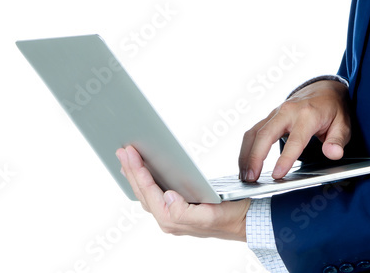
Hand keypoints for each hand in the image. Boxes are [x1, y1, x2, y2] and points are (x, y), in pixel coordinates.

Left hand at [116, 145, 249, 241]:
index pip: (149, 194)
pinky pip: (153, 193)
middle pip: (143, 193)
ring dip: (134, 174)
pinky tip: (139, 169)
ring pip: (145, 193)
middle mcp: (169, 220)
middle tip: (122, 149)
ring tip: (126, 156)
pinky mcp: (176, 207)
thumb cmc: (232, 216)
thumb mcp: (212, 215)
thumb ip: (185, 213)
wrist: (247, 221)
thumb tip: (166, 198)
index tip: (131, 154)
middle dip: (131, 171)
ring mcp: (171, 214)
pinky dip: (144, 179)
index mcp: (173, 221)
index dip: (138, 173)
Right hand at [239, 78, 350, 181]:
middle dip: (255, 157)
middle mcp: (288, 111)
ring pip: (254, 132)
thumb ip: (338, 140)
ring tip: (244, 176)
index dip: (285, 159)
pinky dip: (246, 148)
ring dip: (246, 154)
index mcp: (308, 115)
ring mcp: (276, 112)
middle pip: (265, 134)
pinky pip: (253, 131)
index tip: (276, 175)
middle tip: (251, 179)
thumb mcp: (344, 124)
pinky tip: (245, 164)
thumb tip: (333, 153)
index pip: (295, 140)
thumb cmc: (334, 110)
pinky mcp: (269, 117)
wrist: (324, 89)